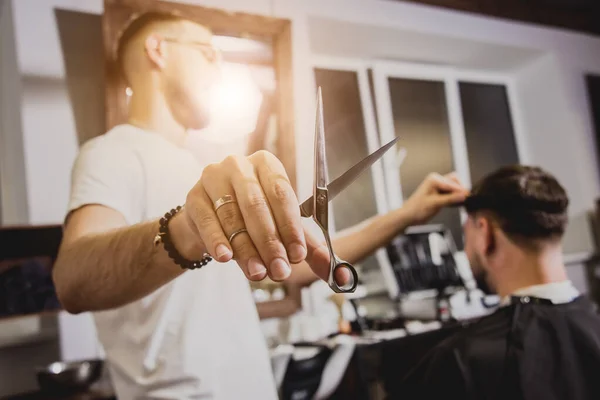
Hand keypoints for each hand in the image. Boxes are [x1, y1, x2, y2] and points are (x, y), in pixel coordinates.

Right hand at [172, 150, 337, 283]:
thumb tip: (338, 276)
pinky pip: (208, 221)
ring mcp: (213, 178)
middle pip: (256, 205)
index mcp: (267, 164)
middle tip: (280, 270)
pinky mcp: (193, 197)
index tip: (298, 255)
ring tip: (258, 273)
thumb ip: (307, 248)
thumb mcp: (281, 228)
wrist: (208, 221)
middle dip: (270, 242)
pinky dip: (218, 241)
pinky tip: (226, 258)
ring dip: (246, 248)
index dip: (291, 226)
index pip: (281, 193)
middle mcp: (239, 165)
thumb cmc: (250, 219)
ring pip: (233, 216)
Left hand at [402, 172, 468, 225]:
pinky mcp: (439, 194)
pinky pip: (450, 193)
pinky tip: (457, 204)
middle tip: (467, 199)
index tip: (469, 196)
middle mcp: (436, 180)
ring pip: (453, 187)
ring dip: (458, 194)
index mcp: (434, 180)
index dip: (461, 190)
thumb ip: (450, 199)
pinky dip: (454, 198)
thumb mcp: (435, 204)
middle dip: (460, 190)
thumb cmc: (417, 209)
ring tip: (463, 202)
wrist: (409, 216)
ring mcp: (437, 187)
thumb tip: (463, 195)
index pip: (452, 183)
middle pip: (455, 182)